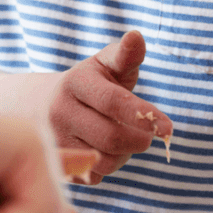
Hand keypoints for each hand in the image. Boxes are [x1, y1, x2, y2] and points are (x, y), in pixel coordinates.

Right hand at [48, 31, 172, 183]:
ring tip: (123, 139)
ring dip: (125, 155)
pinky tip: (104, 151)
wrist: (43, 105)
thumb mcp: (106, 65)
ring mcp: (54, 139)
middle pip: (112, 137)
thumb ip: (126, 55)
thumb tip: (136, 36)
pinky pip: (94, 176)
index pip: (114, 102)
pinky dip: (108, 166)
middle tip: (148, 135)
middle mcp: (58, 111)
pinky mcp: (56, 163)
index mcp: (75, 82)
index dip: (145, 115)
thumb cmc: (91, 83)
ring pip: (105, 161)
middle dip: (140, 139)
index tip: (169, 128)